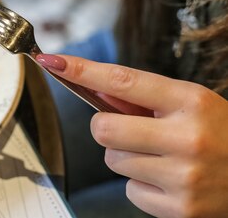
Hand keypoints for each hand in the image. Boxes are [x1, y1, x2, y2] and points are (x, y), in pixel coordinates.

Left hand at [36, 54, 227, 217]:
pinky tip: (169, 181)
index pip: (122, 81)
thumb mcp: (191, 103)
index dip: (82, 70)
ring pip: (112, 160)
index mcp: (190, 102)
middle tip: (131, 130)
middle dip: (108, 128)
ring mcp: (183, 177)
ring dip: (127, 158)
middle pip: (103, 128)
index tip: (53, 61)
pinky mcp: (179, 208)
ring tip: (162, 157)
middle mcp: (186, 138)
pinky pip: (129, 191)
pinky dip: (142, 186)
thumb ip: (144, 97)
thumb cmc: (220, 134)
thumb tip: (91, 85)